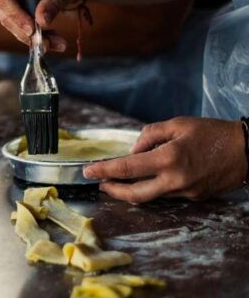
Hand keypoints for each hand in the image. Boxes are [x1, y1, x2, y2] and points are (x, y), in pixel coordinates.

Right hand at [0, 0, 85, 51]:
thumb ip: (52, 2)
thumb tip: (41, 22)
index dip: (16, 15)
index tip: (32, 29)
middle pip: (7, 15)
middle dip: (26, 32)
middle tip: (46, 44)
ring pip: (13, 25)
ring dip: (34, 38)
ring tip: (58, 44)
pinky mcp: (15, 11)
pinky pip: (21, 28)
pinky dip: (37, 37)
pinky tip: (54, 41)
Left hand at [83, 117, 247, 202]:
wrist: (248, 151)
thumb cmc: (212, 133)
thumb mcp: (177, 124)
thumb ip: (149, 135)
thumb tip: (132, 151)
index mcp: (169, 158)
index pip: (127, 168)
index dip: (104, 171)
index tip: (88, 172)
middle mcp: (175, 179)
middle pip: (134, 194)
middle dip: (113, 190)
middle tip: (100, 182)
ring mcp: (186, 192)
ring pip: (150, 196)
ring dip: (132, 190)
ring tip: (119, 180)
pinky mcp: (194, 198)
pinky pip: (167, 194)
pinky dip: (153, 187)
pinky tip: (148, 179)